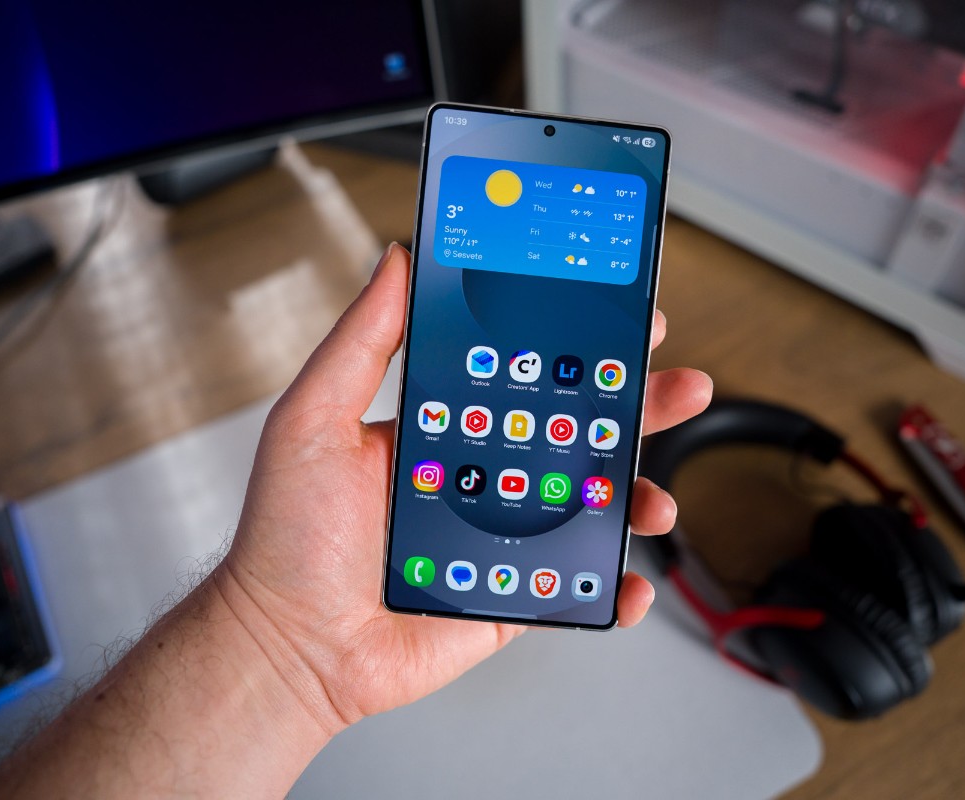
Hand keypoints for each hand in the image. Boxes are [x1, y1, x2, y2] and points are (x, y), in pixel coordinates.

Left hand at [218, 244, 712, 735]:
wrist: (288, 647)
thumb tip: (395, 261)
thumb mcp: (312, 419)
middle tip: (677, 384)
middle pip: (574, 433)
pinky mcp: (509, 597)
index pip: (523, 375)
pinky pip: (574, 588)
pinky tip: (630, 579)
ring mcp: (499, 539)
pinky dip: (613, 588)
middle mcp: (478, 477)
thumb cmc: (287, 539)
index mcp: (440, 428)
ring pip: (588, 507)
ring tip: (656, 494)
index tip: (617, 315)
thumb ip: (361, 342)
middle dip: (635, 407)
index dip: (574, 345)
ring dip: (637, 494)